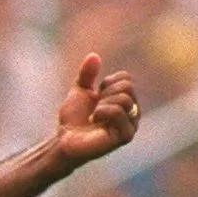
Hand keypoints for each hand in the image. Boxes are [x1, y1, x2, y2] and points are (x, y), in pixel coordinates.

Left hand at [51, 54, 138, 170]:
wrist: (64, 141)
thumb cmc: (73, 119)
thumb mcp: (79, 91)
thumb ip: (87, 74)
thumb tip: (93, 55)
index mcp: (127, 100)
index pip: (126, 78)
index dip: (106, 84)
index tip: (96, 96)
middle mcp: (134, 112)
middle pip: (127, 87)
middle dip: (105, 94)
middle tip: (95, 108)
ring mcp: (132, 125)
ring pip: (124, 98)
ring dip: (102, 105)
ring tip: (94, 116)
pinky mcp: (126, 136)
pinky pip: (118, 112)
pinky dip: (102, 112)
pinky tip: (94, 120)